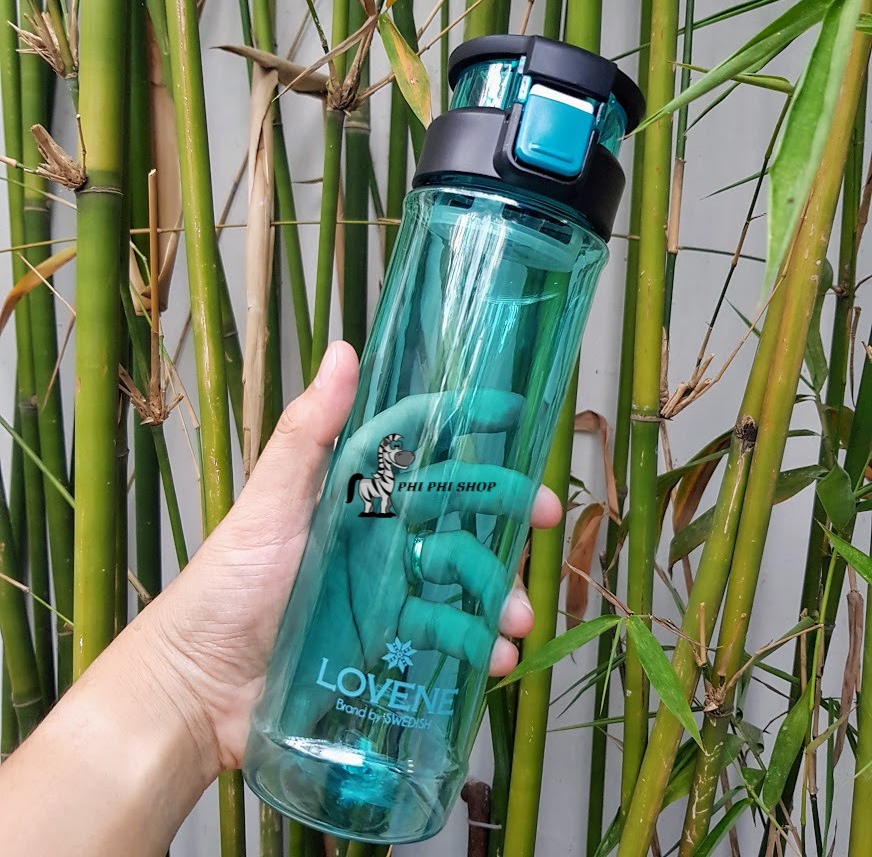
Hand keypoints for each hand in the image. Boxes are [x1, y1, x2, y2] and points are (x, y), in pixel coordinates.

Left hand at [148, 342, 562, 771]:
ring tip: (515, 623)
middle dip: (506, 516)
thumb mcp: (270, 505)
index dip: (472, 436)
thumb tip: (344, 349)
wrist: (199, 687)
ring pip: (460, 581)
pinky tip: (493, 661)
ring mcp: (386, 592)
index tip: (519, 424)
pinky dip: (475, 648)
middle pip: (457, 518)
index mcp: (354, 494)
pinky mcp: (387, 645)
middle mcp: (377, 536)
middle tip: (546, 521)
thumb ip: (307, 434)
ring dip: (498, 596)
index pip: (425, 454)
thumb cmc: (230, 585)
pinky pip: (444, 638)